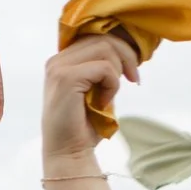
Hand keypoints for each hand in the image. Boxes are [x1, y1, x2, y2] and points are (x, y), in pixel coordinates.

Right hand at [41, 36, 139, 159]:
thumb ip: (102, 68)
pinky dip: (113, 85)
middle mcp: (56, 61)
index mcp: (60, 61)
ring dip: (118, 72)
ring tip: (112, 94)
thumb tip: (128, 50)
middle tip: (134, 79)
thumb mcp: (95, 89)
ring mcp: (59, 69)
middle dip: (127, 56)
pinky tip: (104, 102)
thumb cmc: (82, 125)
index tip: (131, 72)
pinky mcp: (67, 78)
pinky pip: (105, 68)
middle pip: (103, 38)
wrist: (68, 152)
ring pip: (106, 49)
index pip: (95, 37)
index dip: (119, 49)